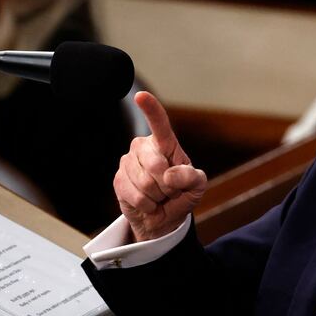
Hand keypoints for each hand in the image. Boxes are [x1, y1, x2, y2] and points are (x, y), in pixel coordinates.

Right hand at [114, 92, 206, 241]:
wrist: (162, 219)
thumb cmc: (181, 196)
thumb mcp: (197, 187)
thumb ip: (192, 177)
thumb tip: (169, 175)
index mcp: (165, 143)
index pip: (159, 123)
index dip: (150, 109)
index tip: (141, 96)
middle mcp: (143, 147)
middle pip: (156, 164)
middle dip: (168, 185)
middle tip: (171, 191)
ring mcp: (128, 162)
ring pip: (145, 183)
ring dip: (158, 197)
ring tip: (159, 197)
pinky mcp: (118, 180)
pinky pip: (136, 195)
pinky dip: (147, 205)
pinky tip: (148, 204)